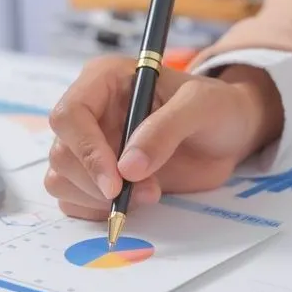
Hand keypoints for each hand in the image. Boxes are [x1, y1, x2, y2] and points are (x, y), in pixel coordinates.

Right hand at [44, 55, 284, 219]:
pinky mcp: (97, 176)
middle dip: (99, 182)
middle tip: (149, 191)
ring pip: (62, 179)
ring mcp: (91, 146)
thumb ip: (166, 129)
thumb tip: (128, 167)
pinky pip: (74, 200)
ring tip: (149, 194)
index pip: (69, 115)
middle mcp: (90, 113)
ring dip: (98, 199)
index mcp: (104, 81)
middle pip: (62, 153)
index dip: (87, 151)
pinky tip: (133, 203)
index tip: (117, 182)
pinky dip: (97, 210)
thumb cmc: (217, 107)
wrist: (229, 134)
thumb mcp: (202, 106)